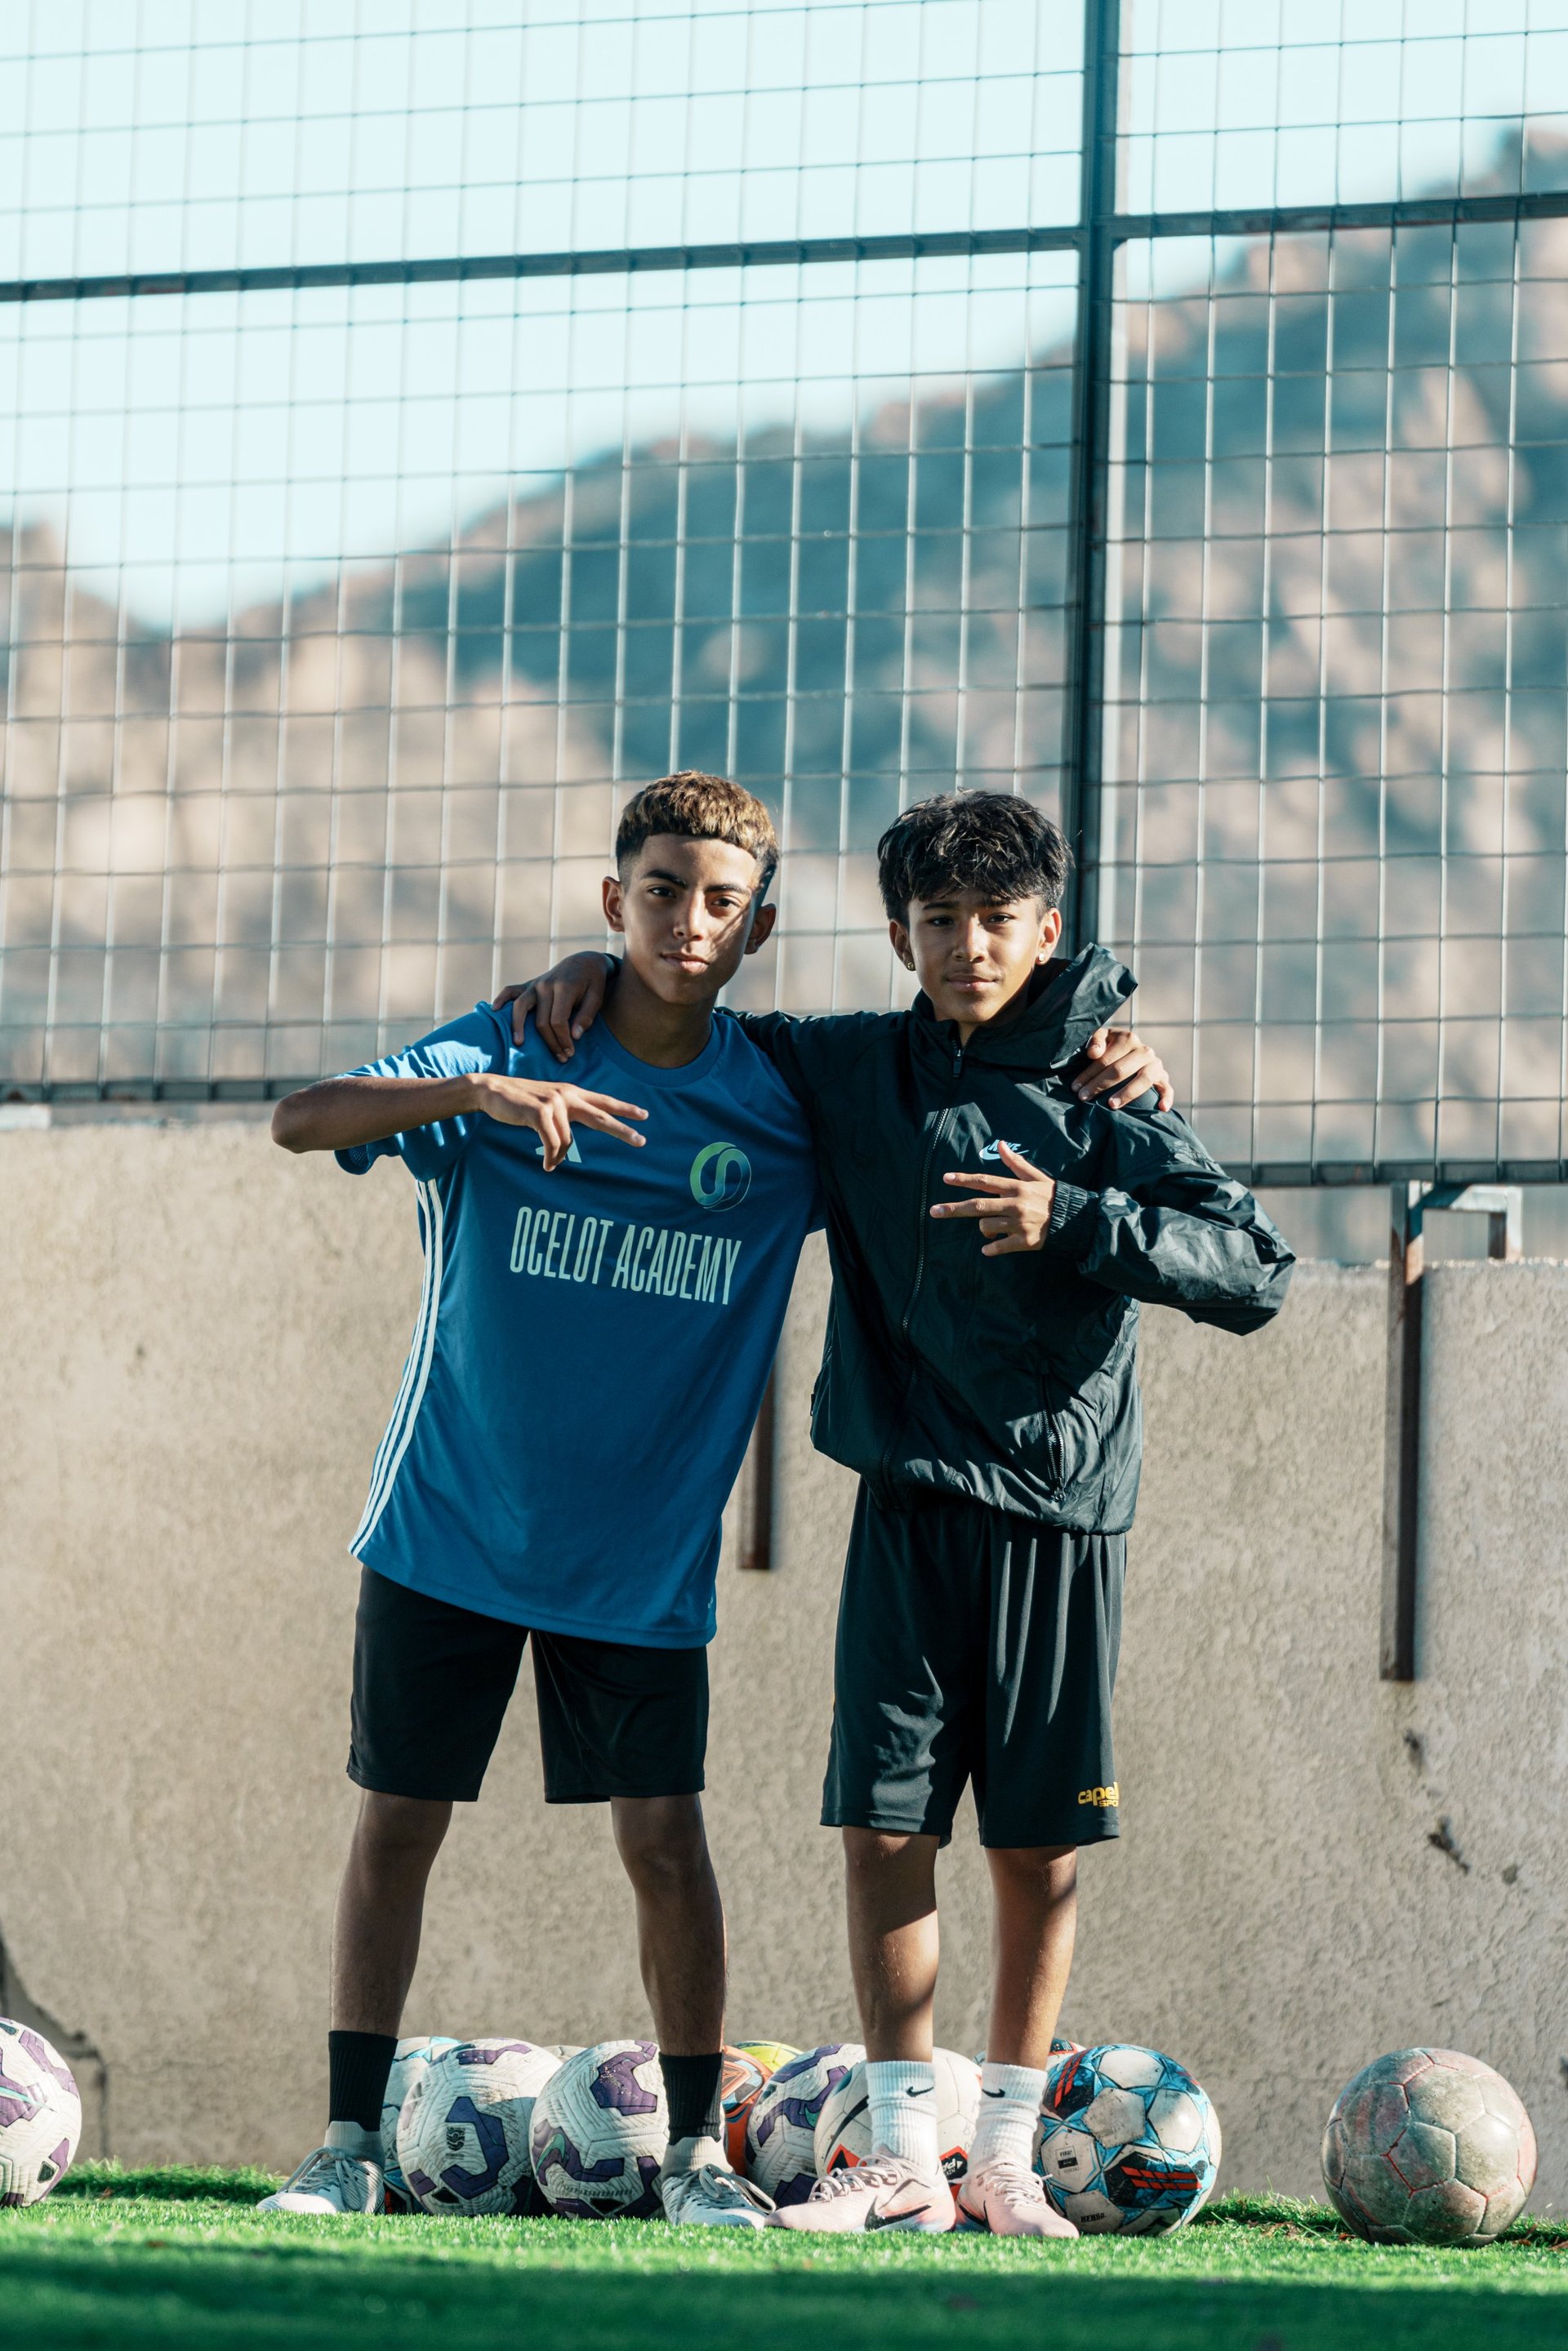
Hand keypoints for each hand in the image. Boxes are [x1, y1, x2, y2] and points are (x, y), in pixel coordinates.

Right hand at [471, 1073, 645, 1170]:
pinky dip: (550, 1157)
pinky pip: (552, 1143)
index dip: (624, 1108)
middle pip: (602, 1117)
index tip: (644, 1116)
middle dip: (622, 1130)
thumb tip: (571, 1144)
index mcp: (571, 1093)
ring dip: (558, 1156)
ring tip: (550, 1162)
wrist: (492, 1090)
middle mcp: (567, 1095)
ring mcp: (555, 1103)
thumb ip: (564, 1117)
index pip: (603, 1101)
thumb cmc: (520, 1102)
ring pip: (568, 1141)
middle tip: (641, 1141)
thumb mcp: (547, 1106)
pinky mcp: (540, 1112)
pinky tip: (547, 1165)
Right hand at [492, 954, 611, 1062]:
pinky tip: (494, 1010)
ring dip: (518, 1027)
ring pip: (521, 1008)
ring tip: (519, 1043)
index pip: (558, 1021)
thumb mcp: (597, 998)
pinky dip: (501, 999)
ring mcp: (535, 983)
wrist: (584, 962)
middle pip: (541, 1021)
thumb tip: (574, 1036)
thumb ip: (586, 1017)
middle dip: (551, 1042)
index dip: (563, 1040)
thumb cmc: (593, 982)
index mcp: (564, 988)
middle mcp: (546, 985)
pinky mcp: (529, 984)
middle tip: (561, 1057)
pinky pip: (510, 990)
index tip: (570, 1053)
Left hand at [930, 1142, 1056, 1255]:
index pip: (985, 1182)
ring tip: (991, 1230)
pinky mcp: (1023, 1242)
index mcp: (1016, 1187)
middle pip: (977, 1206)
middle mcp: (1015, 1204)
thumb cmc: (1052, 1197)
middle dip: (953, 1209)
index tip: (945, 1178)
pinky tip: (988, 1249)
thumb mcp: (1036, 1177)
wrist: (1074, 1220)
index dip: (964, 1180)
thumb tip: (1001, 1144)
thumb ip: (1016, 1163)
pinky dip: (990, 1249)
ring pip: (986, 1226)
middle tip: (933, 1211)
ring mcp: (1018, 1224)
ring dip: (983, 1230)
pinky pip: (998, 1247)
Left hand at [1072, 1026, 1172, 1111]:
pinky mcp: (1164, 1079)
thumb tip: (1093, 1053)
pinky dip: (1166, 1098)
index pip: (1106, 1059)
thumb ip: (1095, 1040)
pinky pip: (1167, 1089)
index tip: (1075, 1087)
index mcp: (1128, 1039)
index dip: (1089, 1074)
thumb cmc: (1110, 1046)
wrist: (1130, 1050)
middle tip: (1084, 1098)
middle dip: (1100, 1085)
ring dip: (1127, 1093)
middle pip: (1121, 1070)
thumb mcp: (1102, 1037)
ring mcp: (1156, 1065)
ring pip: (1143, 1079)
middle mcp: (1145, 1051)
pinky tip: (1161, 1108)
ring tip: (1111, 1105)